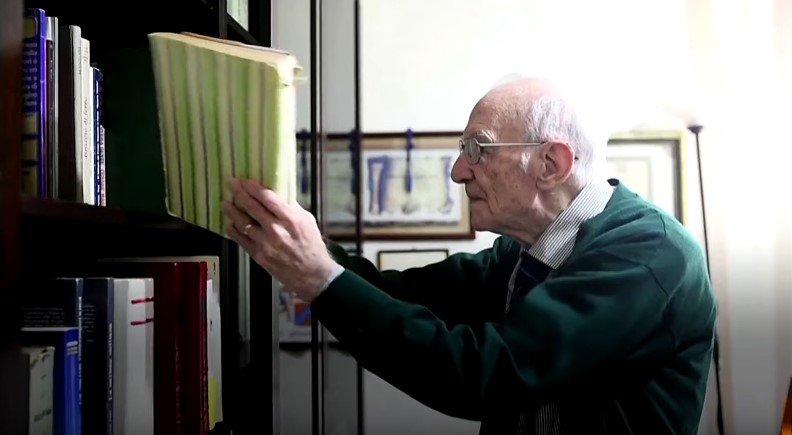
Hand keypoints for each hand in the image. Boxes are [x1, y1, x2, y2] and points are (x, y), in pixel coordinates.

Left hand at [222, 178, 341, 302]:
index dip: (254, 187)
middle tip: (231, 184)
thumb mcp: (308, 221)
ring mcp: (265, 243)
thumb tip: (278, 193)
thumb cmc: (311, 245)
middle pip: (252, 207)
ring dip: (232, 211)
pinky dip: (233, 230)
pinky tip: (230, 223)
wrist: (311, 274)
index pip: (268, 198)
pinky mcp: (258, 255)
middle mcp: (276, 230)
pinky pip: (241, 239)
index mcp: (291, 219)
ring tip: (225, 203)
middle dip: (239, 193)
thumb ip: (292, 207)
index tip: (246, 181)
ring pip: (243, 222)